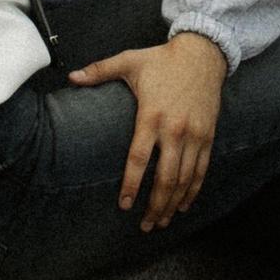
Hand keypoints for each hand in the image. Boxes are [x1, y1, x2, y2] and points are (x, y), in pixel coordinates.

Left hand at [70, 30, 226, 229]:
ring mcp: (194, 135)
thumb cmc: (162, 60)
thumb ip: (100, 71)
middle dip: (154, 205)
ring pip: (185, 179)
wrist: (203, 54)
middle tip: (144, 224)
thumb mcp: (129, 61)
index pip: (139, 158)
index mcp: (152, 115)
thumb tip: (72, 77)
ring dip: (172, 203)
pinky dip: (193, 191)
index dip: (132, 184)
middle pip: (165, 177)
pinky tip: (183, 205)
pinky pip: (202, 170)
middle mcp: (175, 129)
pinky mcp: (208, 136)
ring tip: (160, 221)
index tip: (124, 204)